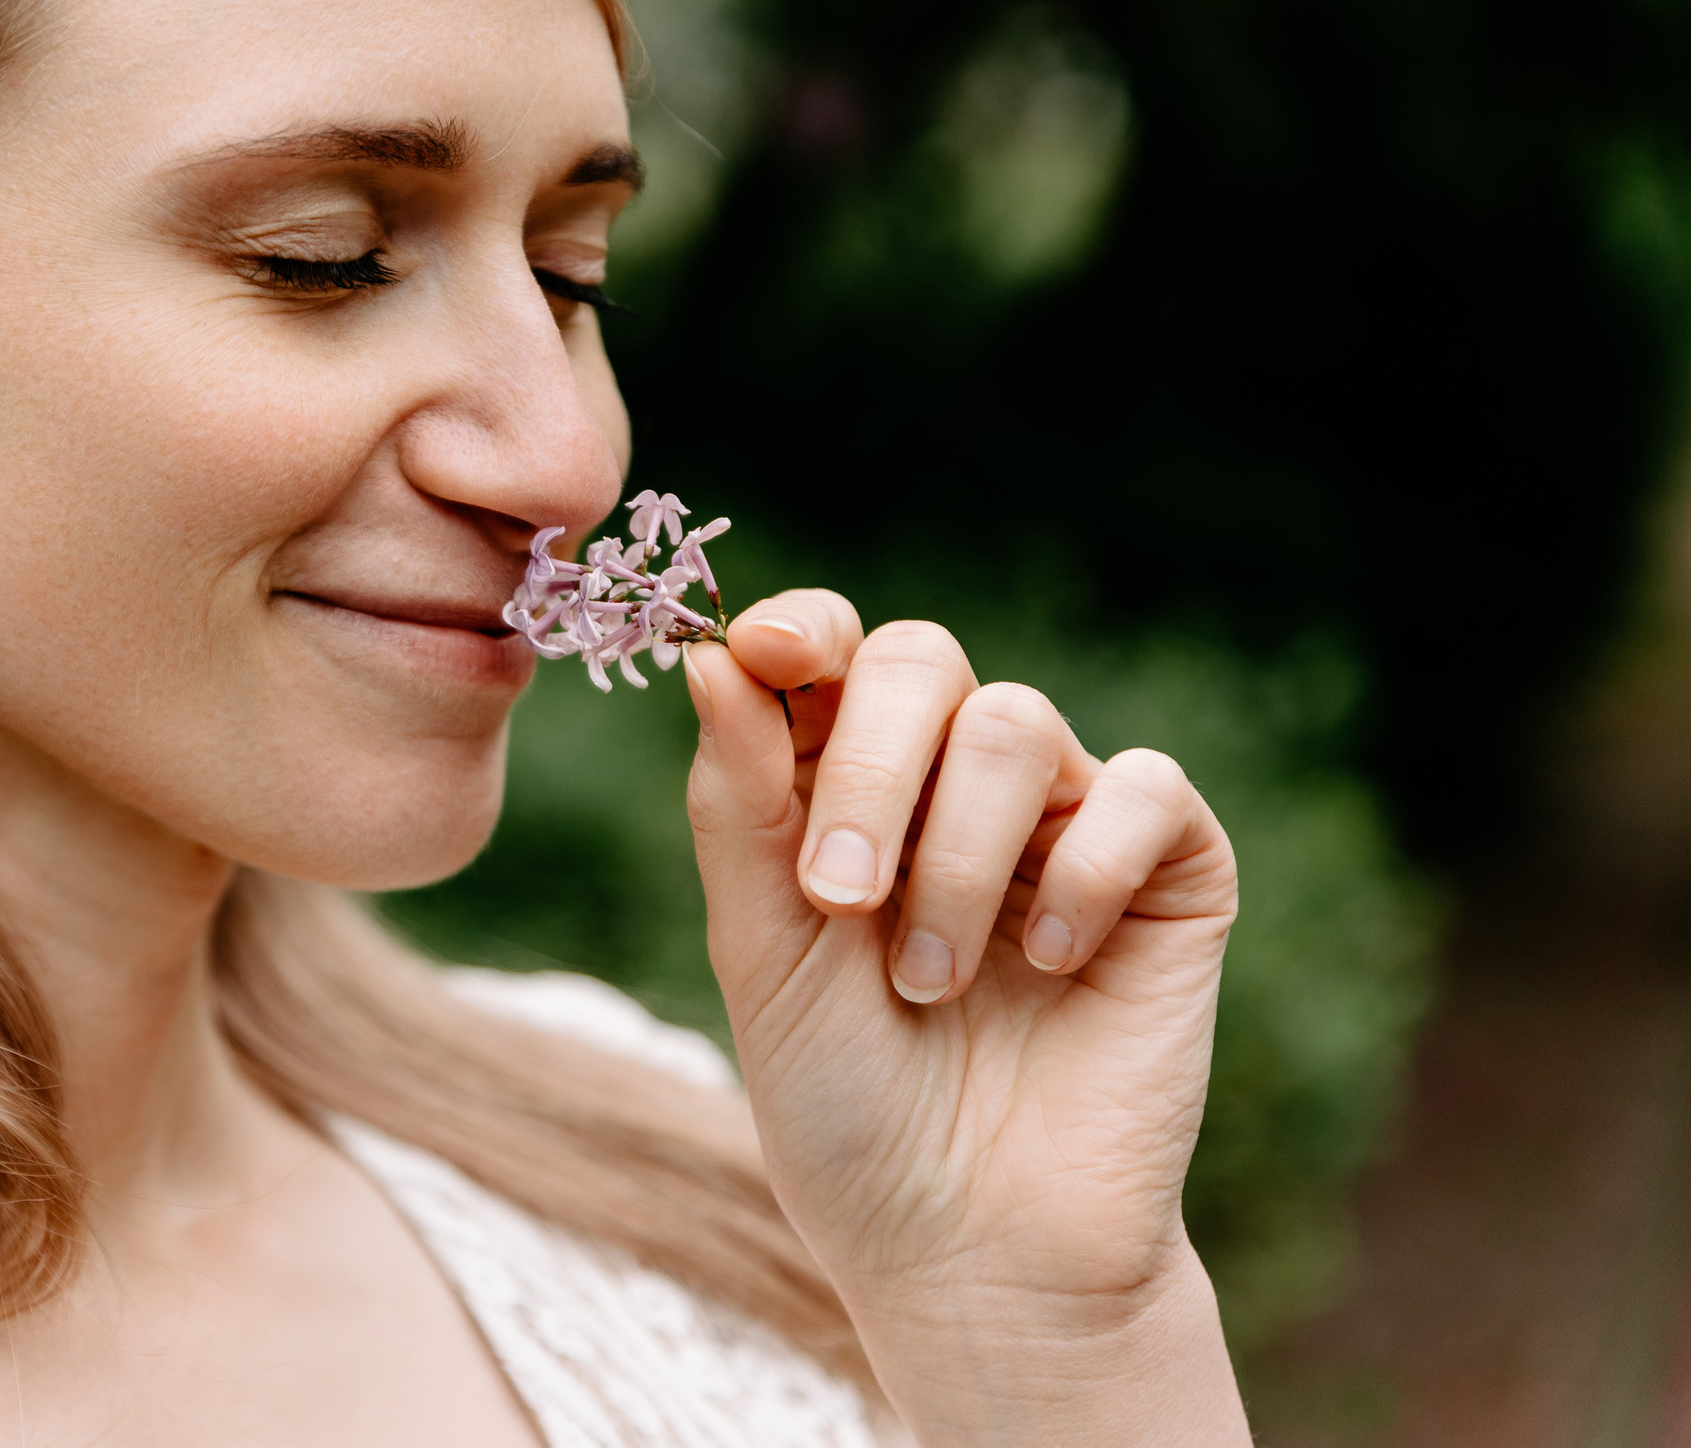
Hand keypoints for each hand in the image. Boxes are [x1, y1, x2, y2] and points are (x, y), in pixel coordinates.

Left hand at [682, 592, 1245, 1446]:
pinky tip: (1051, 969)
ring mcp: (1063, 823)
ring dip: (955, 856)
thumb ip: (739, 803)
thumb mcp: (763, 954)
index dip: (800, 629)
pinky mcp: (1167, 875)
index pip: (828, 650)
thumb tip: (714, 650)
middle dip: (865, 766)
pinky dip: (1082, 872)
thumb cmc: (847, 1109)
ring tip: (931, 981)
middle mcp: (952, 787)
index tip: (767, 651)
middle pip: (920, 660)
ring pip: (1014, 723)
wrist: (969, 1250)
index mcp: (842, 787)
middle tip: (839, 896)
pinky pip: (1143, 788)